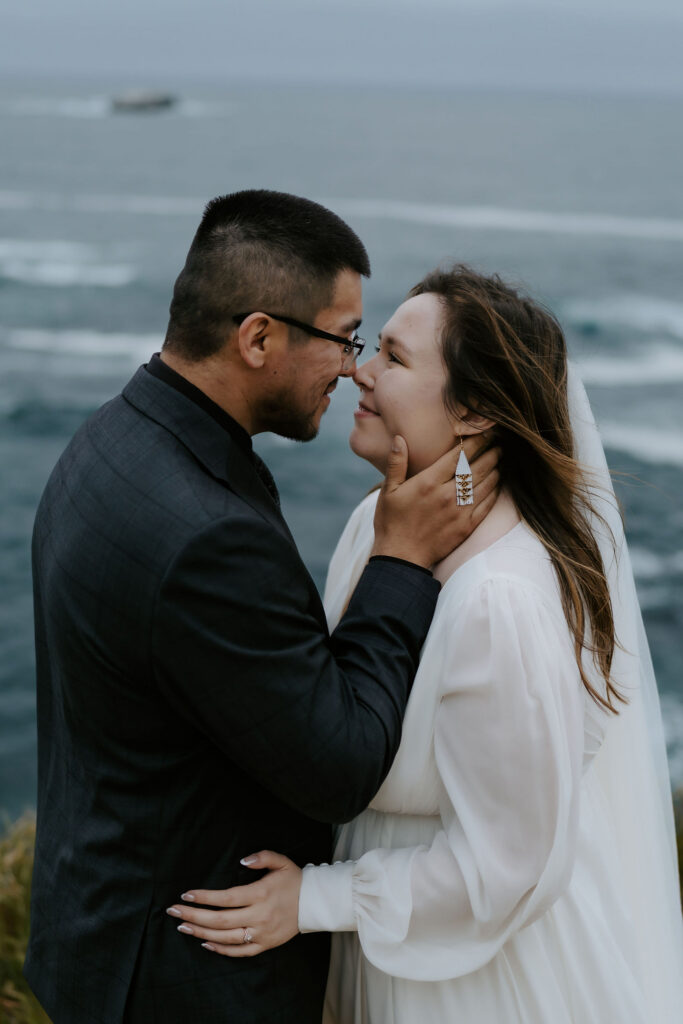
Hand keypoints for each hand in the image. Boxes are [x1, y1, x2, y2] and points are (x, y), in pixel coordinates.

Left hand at [166, 851, 301, 957]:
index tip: (186, 894)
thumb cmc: (295, 880)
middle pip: (221, 920)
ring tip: (183, 926)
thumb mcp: (281, 861)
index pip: (226, 898)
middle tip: (174, 912)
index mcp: (261, 894)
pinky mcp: (266, 945)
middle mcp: (259, 916)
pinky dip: (221, 950)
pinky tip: (205, 943)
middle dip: (194, 915)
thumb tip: (242, 860)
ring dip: (202, 932)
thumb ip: (262, 857)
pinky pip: (240, 952)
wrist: (315, 903)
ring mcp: (262, 933)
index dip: (205, 897)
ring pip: (226, 937)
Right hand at [372, 435, 499, 567]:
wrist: (402, 558)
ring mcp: (460, 512)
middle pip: (477, 468)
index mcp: (428, 483)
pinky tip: (498, 483)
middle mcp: (447, 495)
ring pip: (486, 485)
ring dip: (495, 469)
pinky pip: (487, 505)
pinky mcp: (467, 527)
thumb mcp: (388, 491)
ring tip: (500, 459)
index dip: (474, 442)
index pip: (458, 456)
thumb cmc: (391, 523)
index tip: (482, 433)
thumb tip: (399, 438)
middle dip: (490, 452)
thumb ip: (396, 463)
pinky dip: (495, 491)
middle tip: (498, 443)